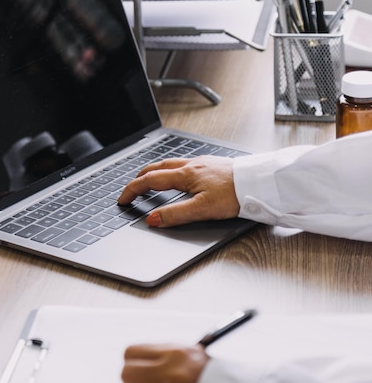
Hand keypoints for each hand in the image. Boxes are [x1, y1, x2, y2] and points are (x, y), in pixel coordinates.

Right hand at [118, 156, 239, 226]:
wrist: (259, 182)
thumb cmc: (235, 194)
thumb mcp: (202, 209)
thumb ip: (175, 214)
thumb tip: (152, 219)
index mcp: (185, 174)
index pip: (150, 180)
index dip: (132, 190)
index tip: (123, 199)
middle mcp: (191, 165)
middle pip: (157, 167)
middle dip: (140, 177)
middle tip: (131, 188)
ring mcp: (202, 162)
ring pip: (171, 164)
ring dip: (155, 172)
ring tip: (150, 180)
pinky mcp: (212, 164)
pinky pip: (184, 164)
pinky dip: (172, 170)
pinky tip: (179, 177)